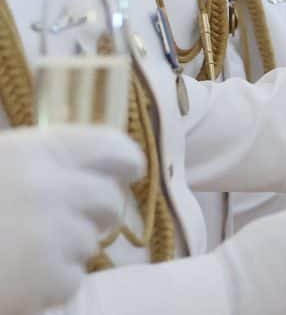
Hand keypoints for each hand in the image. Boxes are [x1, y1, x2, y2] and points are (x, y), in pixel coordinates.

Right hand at [0, 126, 143, 314]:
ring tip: (19, 250)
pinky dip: (49, 283)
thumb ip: (40, 162)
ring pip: (90, 242)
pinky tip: (14, 276)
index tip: (128, 170)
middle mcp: (55, 189)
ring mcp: (56, 236)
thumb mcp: (1, 165)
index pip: (112, 148)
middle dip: (96, 212)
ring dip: (66, 248)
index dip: (124, 160)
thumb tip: (95, 166)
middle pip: (108, 200)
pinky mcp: (51, 279)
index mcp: (38, 152)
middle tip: (70, 220)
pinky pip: (70, 279)